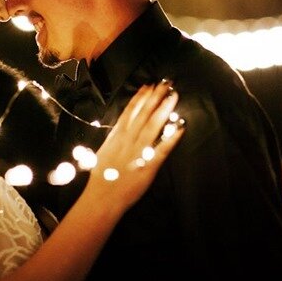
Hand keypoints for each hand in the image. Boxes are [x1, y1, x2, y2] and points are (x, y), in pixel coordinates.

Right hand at [86, 81, 182, 210]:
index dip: (140, 97)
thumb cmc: (101, 176)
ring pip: (153, 126)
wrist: (102, 196)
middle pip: (143, 114)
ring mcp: (138, 151)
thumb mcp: (105, 150)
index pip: (130, 111)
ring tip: (173, 97)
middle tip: (165, 83)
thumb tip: (122, 126)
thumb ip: (115, 137)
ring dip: (163, 110)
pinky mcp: (149, 165)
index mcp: (116, 135)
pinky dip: (171, 137)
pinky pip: (162, 148)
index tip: (148, 86)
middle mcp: (128, 140)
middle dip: (154, 97)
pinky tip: (180, 126)